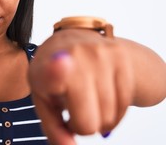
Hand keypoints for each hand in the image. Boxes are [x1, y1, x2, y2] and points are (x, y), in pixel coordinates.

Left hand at [29, 29, 134, 144]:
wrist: (74, 40)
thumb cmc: (54, 75)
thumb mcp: (43, 98)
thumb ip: (53, 128)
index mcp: (46, 67)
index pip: (53, 71)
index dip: (58, 71)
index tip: (61, 62)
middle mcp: (74, 57)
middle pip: (88, 123)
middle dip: (81, 125)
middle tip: (74, 108)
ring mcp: (100, 55)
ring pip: (108, 119)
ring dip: (98, 119)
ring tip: (86, 100)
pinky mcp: (120, 57)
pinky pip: (125, 106)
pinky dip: (114, 112)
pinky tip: (101, 98)